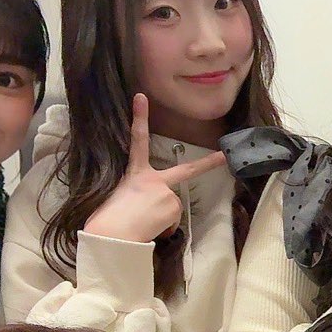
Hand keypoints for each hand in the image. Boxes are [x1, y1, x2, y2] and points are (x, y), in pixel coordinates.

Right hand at [81, 93, 228, 242]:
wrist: (112, 233)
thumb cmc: (107, 218)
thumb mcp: (118, 197)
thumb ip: (137, 195)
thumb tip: (152, 208)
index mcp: (134, 172)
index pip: (137, 140)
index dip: (140, 118)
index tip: (141, 98)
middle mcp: (154, 179)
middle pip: (187, 170)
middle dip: (209, 163)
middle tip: (224, 156)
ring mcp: (167, 192)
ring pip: (172, 208)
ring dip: (162, 218)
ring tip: (144, 223)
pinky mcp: (173, 207)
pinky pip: (173, 222)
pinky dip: (164, 228)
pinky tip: (150, 229)